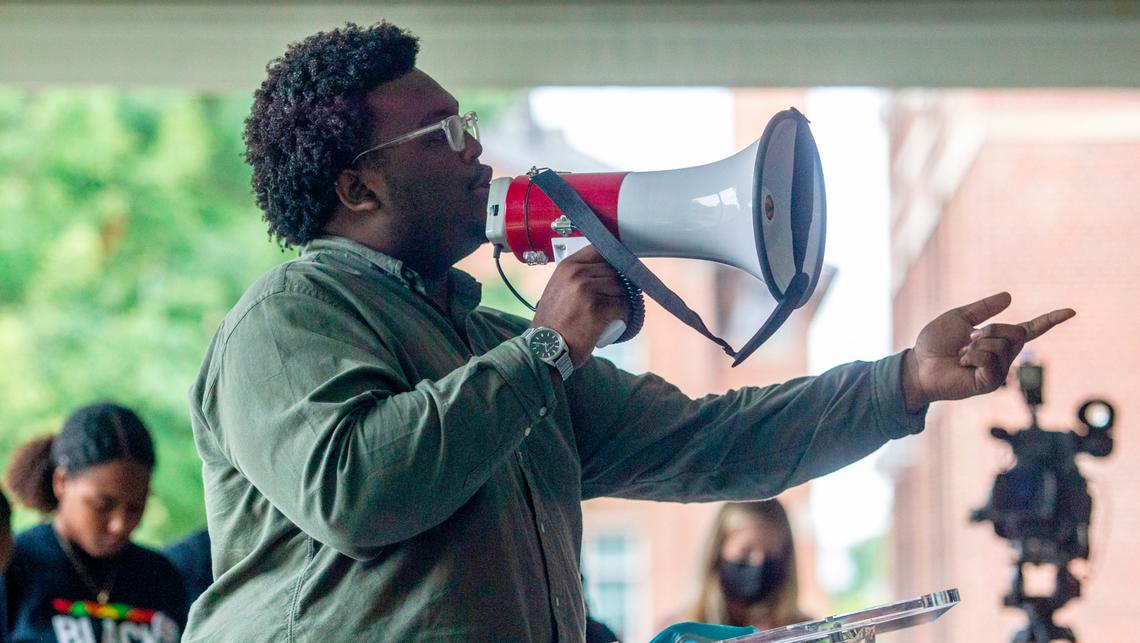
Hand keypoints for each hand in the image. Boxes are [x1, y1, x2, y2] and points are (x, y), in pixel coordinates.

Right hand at [530, 246, 628, 365]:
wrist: (545, 348)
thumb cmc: (554, 323)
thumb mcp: (558, 289)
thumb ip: (575, 276)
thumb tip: (604, 267)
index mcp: (567, 267)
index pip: (599, 251)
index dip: (612, 260)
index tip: (618, 269)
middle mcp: (576, 275)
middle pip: (613, 271)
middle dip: (617, 286)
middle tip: (612, 301)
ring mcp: (587, 291)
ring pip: (621, 289)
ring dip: (621, 302)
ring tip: (611, 314)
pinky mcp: (598, 309)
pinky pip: (623, 306)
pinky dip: (624, 316)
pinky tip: (615, 322)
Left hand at [901, 292, 1074, 411]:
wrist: (918, 365)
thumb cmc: (935, 344)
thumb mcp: (959, 318)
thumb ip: (983, 308)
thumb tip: (1009, 296)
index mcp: (998, 340)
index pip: (1030, 329)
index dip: (1050, 320)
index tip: (1071, 311)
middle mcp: (1003, 356)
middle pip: (1015, 333)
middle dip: (989, 331)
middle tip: (966, 341)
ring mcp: (998, 372)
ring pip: (1001, 346)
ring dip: (976, 346)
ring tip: (961, 355)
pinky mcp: (989, 384)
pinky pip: (990, 361)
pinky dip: (972, 357)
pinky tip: (961, 364)